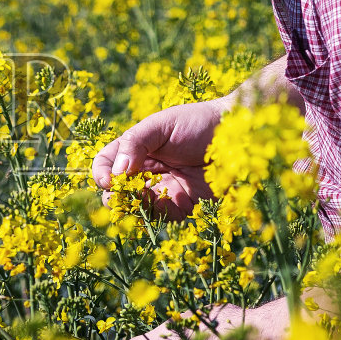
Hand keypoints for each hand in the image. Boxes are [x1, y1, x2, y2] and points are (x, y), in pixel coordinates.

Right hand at [91, 100, 226, 218]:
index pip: (106, 164)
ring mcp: (165, 190)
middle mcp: (148, 172)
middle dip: (114, 196)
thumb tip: (116, 173)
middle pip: (118, 191)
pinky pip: (163, 217)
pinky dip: (154, 215)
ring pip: (137, 207)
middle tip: (120, 195)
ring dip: (132, 207)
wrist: (239, 133)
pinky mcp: (185, 205)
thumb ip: (134, 144)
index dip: (101, 173)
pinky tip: (156, 205)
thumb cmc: (199, 122)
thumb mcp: (160, 125)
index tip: (107, 180)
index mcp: (137, 150)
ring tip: (137, 200)